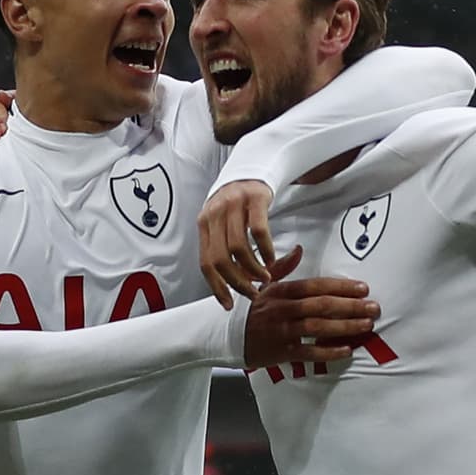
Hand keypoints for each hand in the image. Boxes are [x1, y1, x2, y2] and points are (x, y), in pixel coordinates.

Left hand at [199, 180, 276, 309]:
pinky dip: (265, 250)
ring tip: (266, 276)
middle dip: (238, 282)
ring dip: (254, 269)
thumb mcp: (221, 223)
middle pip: (221, 259)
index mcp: (204, 223)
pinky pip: (258, 231)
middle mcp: (215, 214)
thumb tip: (231, 283)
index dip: (216, 287)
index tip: (229, 304)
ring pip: (238, 248)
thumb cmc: (236, 204)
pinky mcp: (255, 199)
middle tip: (253, 292)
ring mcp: (234, 205)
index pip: (205, 263)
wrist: (250, 170)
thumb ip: (221, 247)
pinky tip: (271, 259)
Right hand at [242, 247, 376, 367]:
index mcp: (280, 291)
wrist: (224, 336)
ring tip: (366, 325)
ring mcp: (282, 331)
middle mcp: (282, 310)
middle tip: (373, 307)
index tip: (363, 288)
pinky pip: (308, 352)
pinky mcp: (281, 352)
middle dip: (350, 306)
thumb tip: (299, 249)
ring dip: (345, 326)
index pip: (315, 286)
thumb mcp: (262, 284)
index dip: (340, 287)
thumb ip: (282, 267)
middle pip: (321, 306)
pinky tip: (347, 350)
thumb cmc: (250, 309)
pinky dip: (328, 351)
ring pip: (318, 327)